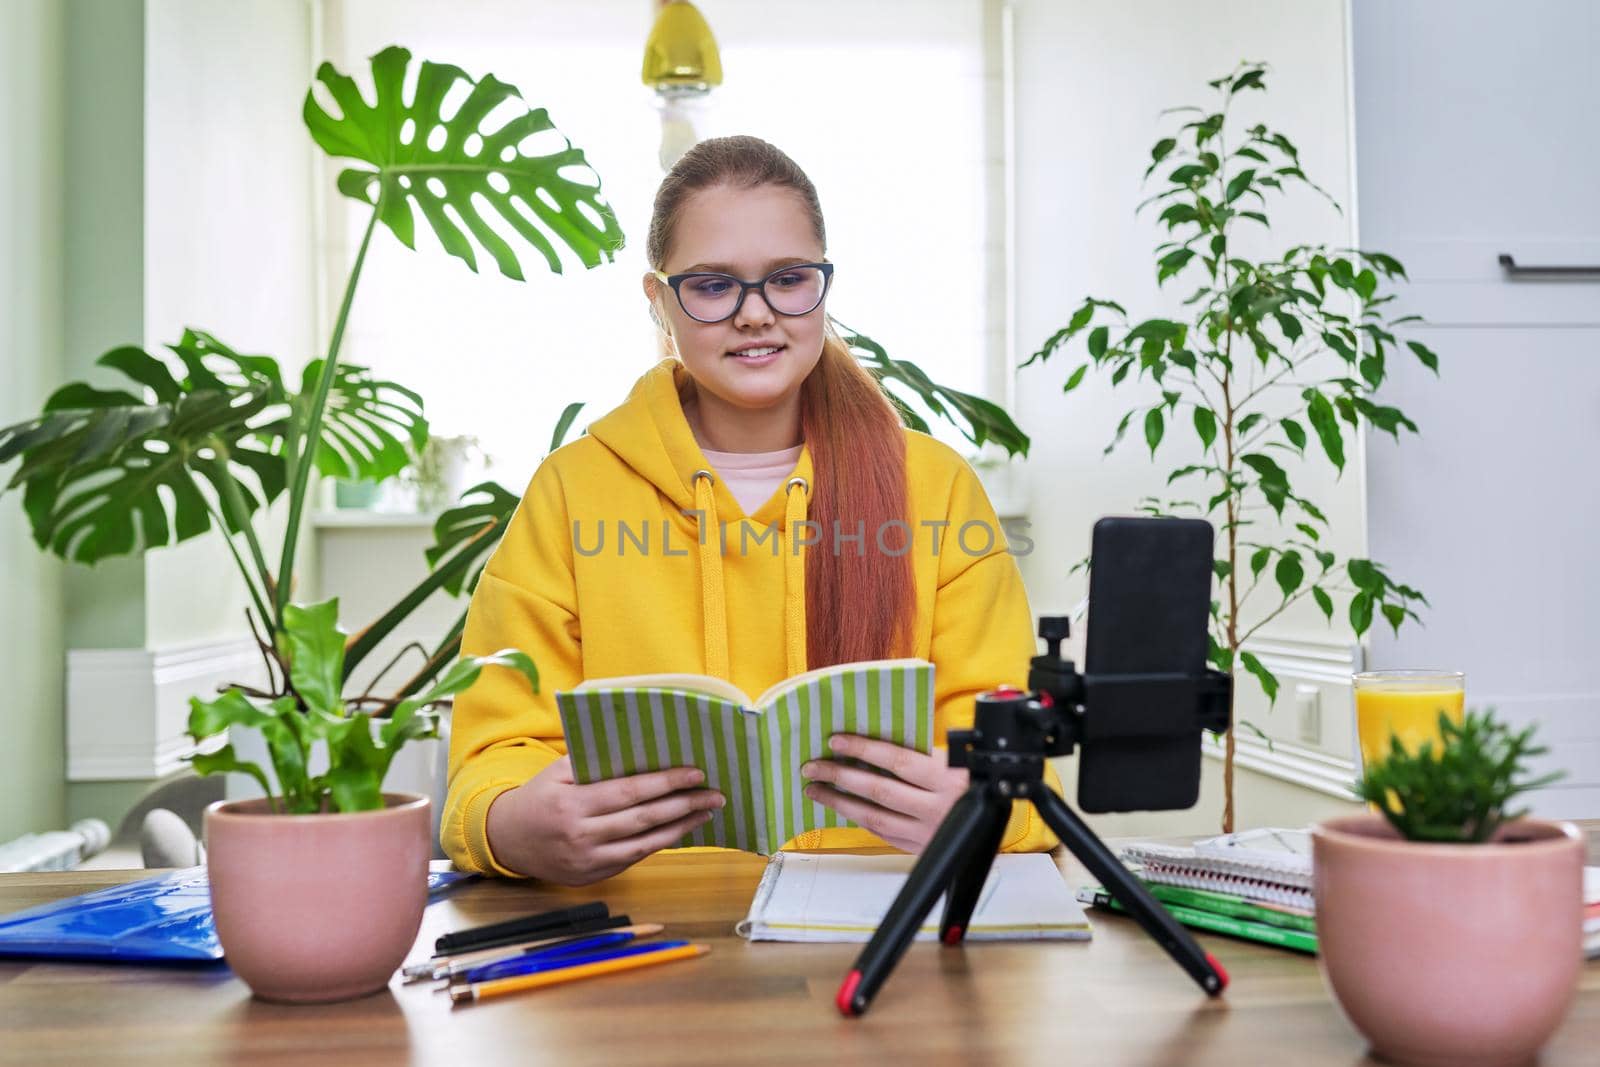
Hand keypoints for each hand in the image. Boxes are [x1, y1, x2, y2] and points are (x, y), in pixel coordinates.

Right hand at [485, 757, 724, 884]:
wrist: (508, 840)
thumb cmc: (538, 797)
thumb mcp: (556, 771)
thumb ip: (593, 760)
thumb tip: (638, 745)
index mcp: (572, 803)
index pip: (629, 791)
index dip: (665, 783)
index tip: (695, 773)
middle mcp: (582, 835)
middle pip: (643, 819)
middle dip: (683, 805)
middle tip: (715, 794)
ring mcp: (588, 860)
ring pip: (645, 844)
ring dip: (680, 828)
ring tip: (706, 812)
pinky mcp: (594, 876)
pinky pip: (634, 858)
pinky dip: (660, 844)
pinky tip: (679, 830)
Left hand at [801, 734, 968, 853]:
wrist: (1000, 825)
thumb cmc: (976, 782)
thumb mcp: (957, 761)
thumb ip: (923, 755)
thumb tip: (876, 741)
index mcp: (949, 778)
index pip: (897, 760)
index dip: (863, 749)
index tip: (836, 740)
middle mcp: (939, 807)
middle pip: (879, 790)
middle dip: (841, 776)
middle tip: (813, 766)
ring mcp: (929, 832)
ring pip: (875, 817)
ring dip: (841, 802)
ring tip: (817, 789)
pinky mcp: (922, 849)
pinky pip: (883, 834)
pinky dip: (860, 820)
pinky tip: (843, 808)